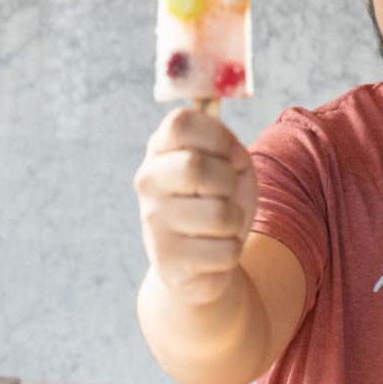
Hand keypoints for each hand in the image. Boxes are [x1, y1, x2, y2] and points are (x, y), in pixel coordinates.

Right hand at [135, 108, 257, 305]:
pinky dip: (232, 252)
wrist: (205, 261)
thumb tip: (231, 155)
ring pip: (219, 214)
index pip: (181, 122)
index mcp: (161, 149)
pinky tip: (213, 250)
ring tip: (221, 225)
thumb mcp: (231, 167)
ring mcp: (152, 222)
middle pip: (196, 166)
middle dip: (228, 182)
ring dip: (234, 221)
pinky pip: (224, 251)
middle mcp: (148, 181)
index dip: (217, 136)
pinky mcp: (166, 260)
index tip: (228, 155)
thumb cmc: (220, 201)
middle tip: (225, 195)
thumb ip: (230, 149)